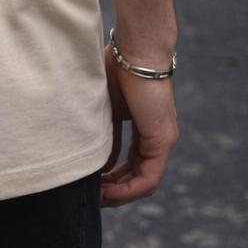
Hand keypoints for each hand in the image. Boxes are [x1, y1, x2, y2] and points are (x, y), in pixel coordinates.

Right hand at [100, 43, 178, 206]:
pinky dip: (128, 189)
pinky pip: (148, 178)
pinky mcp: (162, 140)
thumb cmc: (116, 65)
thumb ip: (100, 124)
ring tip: (98, 198)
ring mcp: (161, 139)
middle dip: (113, 187)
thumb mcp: (104, 101)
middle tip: (92, 194)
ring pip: (144, 181)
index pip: (130, 159)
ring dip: (120, 193)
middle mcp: (155, 135)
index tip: (91, 178)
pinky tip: (109, 192)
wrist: (135, 49)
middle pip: (137, 174)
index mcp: (142, 124)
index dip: (111, 173)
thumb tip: (85, 145)